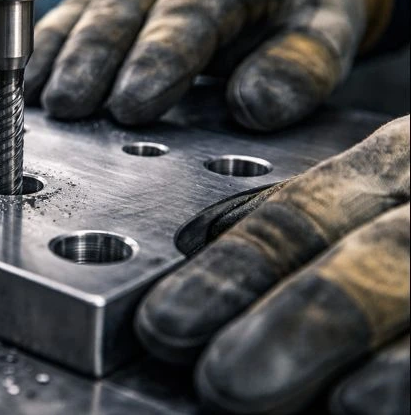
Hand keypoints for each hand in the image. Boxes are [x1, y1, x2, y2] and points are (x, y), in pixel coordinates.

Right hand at [26, 0, 365, 130]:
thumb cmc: (295, 3)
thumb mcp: (326, 34)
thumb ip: (298, 71)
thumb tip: (254, 105)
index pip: (189, 15)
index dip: (157, 60)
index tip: (131, 104)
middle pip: (125, 6)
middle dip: (92, 57)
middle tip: (70, 105)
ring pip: (91, 4)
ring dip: (62, 52)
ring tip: (39, 96)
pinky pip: (75, 7)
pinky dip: (50, 42)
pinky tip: (32, 77)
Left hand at [136, 115, 409, 413]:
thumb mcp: (375, 185)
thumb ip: (302, 216)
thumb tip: (203, 245)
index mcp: (396, 162)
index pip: (300, 216)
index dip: (234, 273)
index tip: (165, 323)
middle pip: (374, 258)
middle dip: (298, 322)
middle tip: (222, 381)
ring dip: (354, 345)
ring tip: (301, 402)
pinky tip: (371, 405)